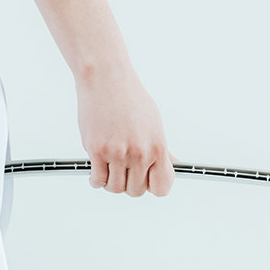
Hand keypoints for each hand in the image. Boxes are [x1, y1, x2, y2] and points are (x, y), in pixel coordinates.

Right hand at [75, 64, 174, 196]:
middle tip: (123, 169)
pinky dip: (96, 178)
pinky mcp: (97, 151)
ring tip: (109, 166)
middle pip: (136, 191)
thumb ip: (161, 148)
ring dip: (111, 181)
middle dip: (128, 183)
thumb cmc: (129, 97)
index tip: (146, 180)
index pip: (162, 187)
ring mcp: (118, 153)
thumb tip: (173, 163)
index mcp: (157, 147)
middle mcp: (140, 153)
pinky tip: (97, 168)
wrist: (106, 79)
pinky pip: (97, 180)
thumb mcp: (154, 123)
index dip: (152, 186)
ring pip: (115, 188)